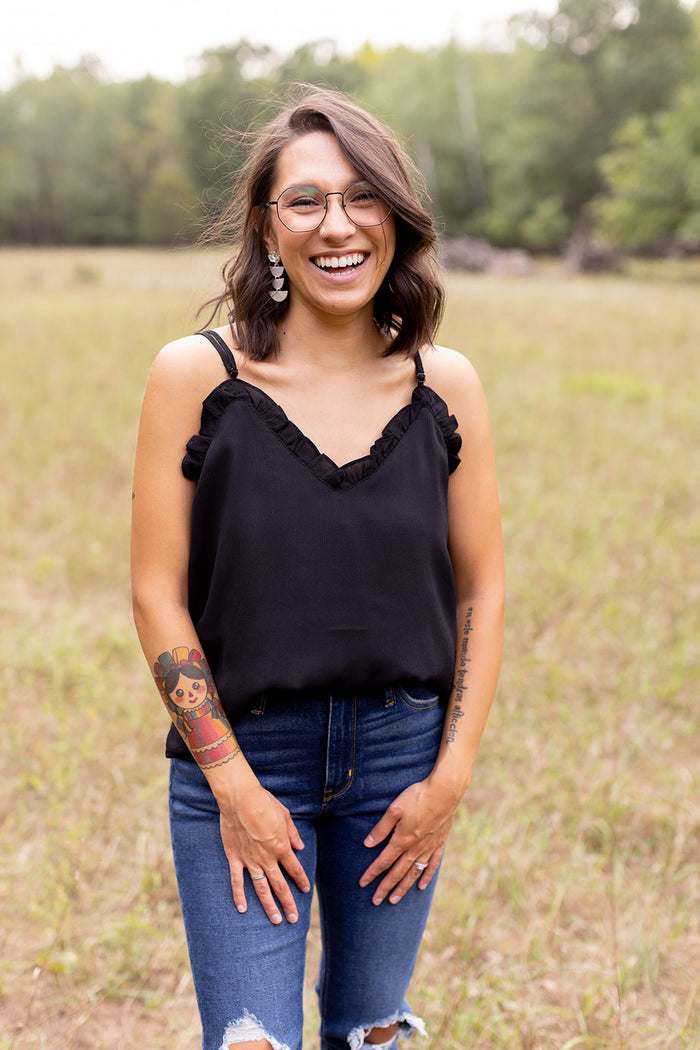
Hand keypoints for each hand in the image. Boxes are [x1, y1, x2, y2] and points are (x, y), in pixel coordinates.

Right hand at [217, 774, 310, 924]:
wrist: (240, 799)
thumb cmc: (264, 803)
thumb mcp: (285, 815)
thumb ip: (292, 833)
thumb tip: (300, 846)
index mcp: (281, 847)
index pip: (294, 869)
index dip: (301, 881)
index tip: (306, 890)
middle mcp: (267, 858)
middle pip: (280, 886)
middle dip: (288, 903)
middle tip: (293, 919)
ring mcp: (250, 860)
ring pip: (261, 888)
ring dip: (269, 906)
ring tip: (275, 920)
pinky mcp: (235, 858)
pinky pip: (237, 881)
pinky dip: (239, 896)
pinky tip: (242, 909)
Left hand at [358, 778, 458, 904]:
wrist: (445, 792)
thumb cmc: (417, 797)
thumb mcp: (394, 809)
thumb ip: (381, 828)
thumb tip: (368, 844)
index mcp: (402, 840)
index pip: (383, 861)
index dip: (372, 873)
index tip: (363, 884)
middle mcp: (415, 848)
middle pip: (397, 872)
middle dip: (385, 887)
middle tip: (376, 901)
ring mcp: (429, 847)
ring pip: (414, 873)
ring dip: (403, 887)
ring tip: (394, 900)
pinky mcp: (440, 843)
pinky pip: (432, 865)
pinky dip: (426, 876)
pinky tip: (421, 886)